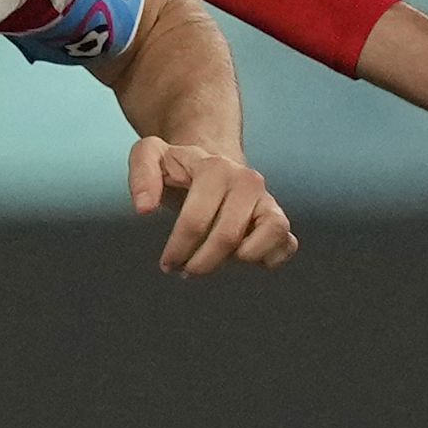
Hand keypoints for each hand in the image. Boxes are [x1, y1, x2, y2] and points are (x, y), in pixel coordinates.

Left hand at [127, 137, 296, 276]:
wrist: (213, 169)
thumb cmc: (179, 169)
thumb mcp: (151, 157)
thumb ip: (141, 174)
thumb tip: (144, 208)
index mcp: (215, 167)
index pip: (195, 221)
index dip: (178, 249)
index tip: (167, 262)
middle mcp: (248, 181)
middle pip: (228, 237)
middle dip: (201, 263)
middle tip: (185, 270)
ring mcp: (268, 200)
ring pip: (269, 237)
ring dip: (239, 260)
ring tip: (219, 260)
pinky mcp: (280, 220)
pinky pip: (287, 245)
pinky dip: (268, 258)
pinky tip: (241, 255)